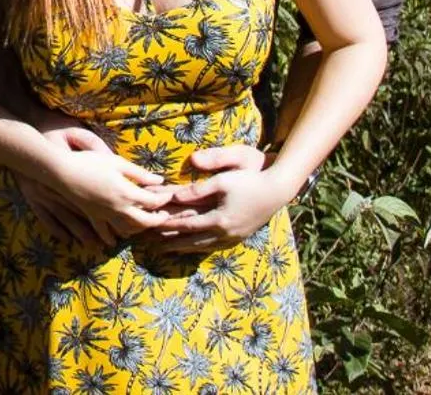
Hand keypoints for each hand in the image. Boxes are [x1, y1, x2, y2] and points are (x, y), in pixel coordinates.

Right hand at [9, 122, 120, 245]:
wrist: (26, 135)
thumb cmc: (55, 132)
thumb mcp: (84, 137)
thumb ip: (104, 149)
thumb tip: (122, 162)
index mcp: (83, 176)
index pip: (108, 198)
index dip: (122, 208)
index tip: (136, 216)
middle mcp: (66, 192)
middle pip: (89, 215)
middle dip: (106, 229)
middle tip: (121, 239)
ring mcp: (50, 198)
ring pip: (70, 221)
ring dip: (84, 234)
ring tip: (98, 244)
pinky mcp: (36, 199)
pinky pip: (48, 220)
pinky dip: (58, 231)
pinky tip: (67, 239)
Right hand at [39, 143, 174, 247]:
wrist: (63, 172)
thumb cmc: (90, 162)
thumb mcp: (117, 162)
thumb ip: (139, 173)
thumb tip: (159, 180)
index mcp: (126, 193)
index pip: (152, 201)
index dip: (163, 198)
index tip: (167, 193)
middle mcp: (119, 208)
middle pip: (145, 221)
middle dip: (157, 219)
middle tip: (164, 214)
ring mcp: (105, 215)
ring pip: (128, 230)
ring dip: (139, 229)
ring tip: (144, 222)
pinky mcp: (93, 217)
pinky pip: (105, 233)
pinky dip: (112, 238)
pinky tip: (116, 239)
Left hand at [149, 146, 295, 252]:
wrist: (277, 190)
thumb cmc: (248, 181)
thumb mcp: (221, 181)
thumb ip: (197, 189)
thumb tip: (175, 195)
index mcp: (220, 220)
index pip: (187, 225)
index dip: (168, 226)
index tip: (152, 226)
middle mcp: (226, 233)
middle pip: (194, 241)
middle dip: (173, 243)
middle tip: (155, 246)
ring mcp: (235, 237)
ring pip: (205, 246)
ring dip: (187, 247)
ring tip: (170, 249)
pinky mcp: (241, 235)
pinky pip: (217, 246)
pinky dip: (202, 247)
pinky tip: (196, 246)